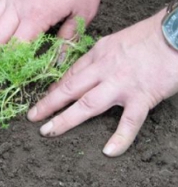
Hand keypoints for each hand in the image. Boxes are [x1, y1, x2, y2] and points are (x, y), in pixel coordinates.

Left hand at [28, 11, 177, 155]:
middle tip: (32, 117)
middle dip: (48, 104)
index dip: (55, 88)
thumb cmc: (155, 35)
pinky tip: (108, 151)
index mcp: (99, 53)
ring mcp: (121, 84)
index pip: (71, 74)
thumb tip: (98, 70)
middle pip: (69, 88)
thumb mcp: (120, 40)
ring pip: (86, 105)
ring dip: (65, 119)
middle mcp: (105, 69)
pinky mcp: (142, 96)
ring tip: (49, 132)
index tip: (43, 99)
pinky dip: (119, 138)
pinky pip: (129, 122)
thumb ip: (107, 56)